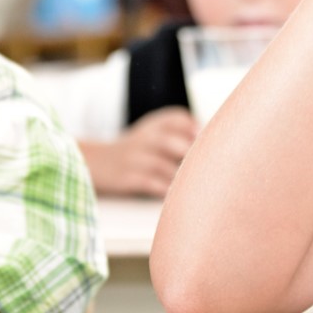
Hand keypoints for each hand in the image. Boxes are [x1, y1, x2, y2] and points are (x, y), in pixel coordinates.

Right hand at [81, 108, 197, 196]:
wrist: (97, 163)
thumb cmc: (137, 150)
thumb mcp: (153, 132)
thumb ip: (181, 133)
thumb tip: (215, 146)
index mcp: (153, 124)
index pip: (176, 117)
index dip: (193, 128)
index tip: (206, 141)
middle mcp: (143, 138)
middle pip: (169, 141)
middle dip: (189, 153)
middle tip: (206, 166)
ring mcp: (134, 158)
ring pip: (163, 166)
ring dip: (180, 177)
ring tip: (196, 186)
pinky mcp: (127, 178)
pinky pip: (150, 183)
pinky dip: (166, 190)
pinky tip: (177, 195)